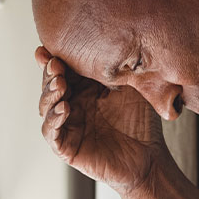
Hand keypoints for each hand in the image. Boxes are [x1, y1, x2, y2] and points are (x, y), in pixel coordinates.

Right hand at [36, 45, 166, 193]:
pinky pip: (52, 134)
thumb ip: (116, 68)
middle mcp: (73, 105)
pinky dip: (53, 121)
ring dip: (49, 94)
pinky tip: (63, 109)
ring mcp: (69, 126)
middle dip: (50, 74)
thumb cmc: (142, 123)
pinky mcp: (68, 148)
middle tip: (55, 64)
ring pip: (46, 107)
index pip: (64, 71)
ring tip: (59, 84)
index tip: (48, 47)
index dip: (54, 60)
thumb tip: (105, 41)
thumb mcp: (131, 88)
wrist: (151, 158)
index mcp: (85, 89)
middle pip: (50, 85)